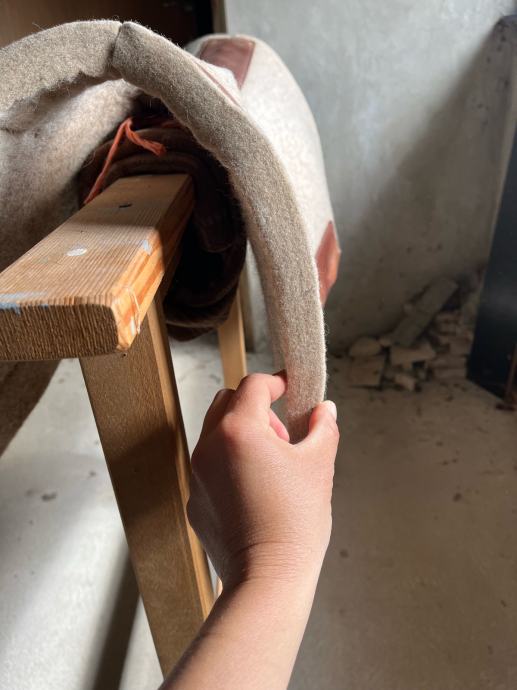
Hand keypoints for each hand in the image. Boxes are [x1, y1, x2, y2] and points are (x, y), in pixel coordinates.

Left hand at [187, 372, 338, 589]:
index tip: (291, 389)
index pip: (253, 385)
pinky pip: (209, 466)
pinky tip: (254, 491)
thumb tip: (325, 409)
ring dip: (241, 433)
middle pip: (226, 401)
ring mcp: (196, 474)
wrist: (267, 579)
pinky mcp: (194, 499)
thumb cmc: (295, 521)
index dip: (276, 381)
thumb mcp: (319, 466)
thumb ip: (323, 427)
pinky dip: (229, 463)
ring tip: (271, 465)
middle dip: (256, 407)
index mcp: (238, 430)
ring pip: (215, 433)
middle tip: (283, 435)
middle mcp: (208, 446)